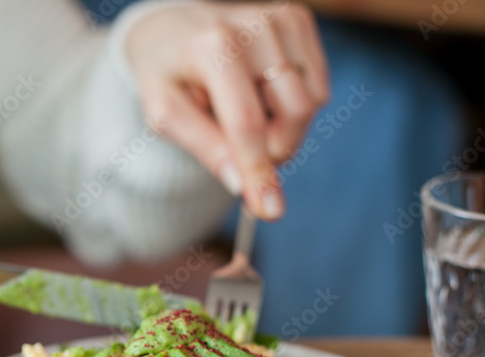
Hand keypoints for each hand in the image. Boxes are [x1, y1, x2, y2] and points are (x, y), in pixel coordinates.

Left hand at [126, 2, 329, 219]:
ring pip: (312, 101)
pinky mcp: (297, 19)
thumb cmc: (165, 76)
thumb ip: (204, 147)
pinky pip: (318, 86)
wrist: (170, 28)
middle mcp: (253, 26)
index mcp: (212, 47)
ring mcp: (280, 18)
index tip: (270, 210)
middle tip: (245, 155)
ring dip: (284, 128)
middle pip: (294, 112)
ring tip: (245, 117)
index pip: (247, 122)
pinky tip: (261, 95)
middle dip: (276, 149)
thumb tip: (241, 184)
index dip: (259, 170)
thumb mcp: (165, 114)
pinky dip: (293, 105)